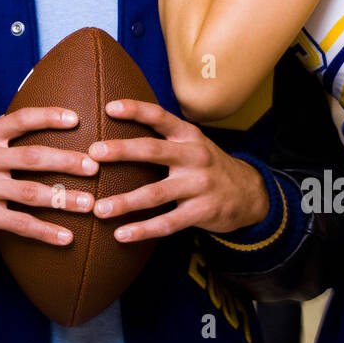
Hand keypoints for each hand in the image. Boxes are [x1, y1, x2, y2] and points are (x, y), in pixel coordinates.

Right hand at [0, 107, 97, 244]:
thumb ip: (6, 135)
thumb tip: (48, 119)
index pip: (21, 119)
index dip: (49, 117)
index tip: (77, 118)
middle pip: (32, 157)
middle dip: (67, 161)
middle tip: (95, 166)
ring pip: (30, 193)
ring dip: (63, 199)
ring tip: (90, 204)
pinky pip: (18, 223)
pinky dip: (44, 232)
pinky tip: (66, 238)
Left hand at [89, 99, 268, 241]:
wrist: (250, 194)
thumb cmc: (206, 165)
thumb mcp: (192, 144)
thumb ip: (163, 137)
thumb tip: (116, 125)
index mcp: (188, 136)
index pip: (160, 117)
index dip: (136, 110)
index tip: (109, 108)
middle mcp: (195, 156)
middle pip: (154, 151)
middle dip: (122, 151)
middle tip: (93, 153)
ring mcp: (200, 185)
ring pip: (156, 193)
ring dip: (125, 202)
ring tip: (99, 208)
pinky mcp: (202, 212)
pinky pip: (168, 223)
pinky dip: (143, 229)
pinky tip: (121, 234)